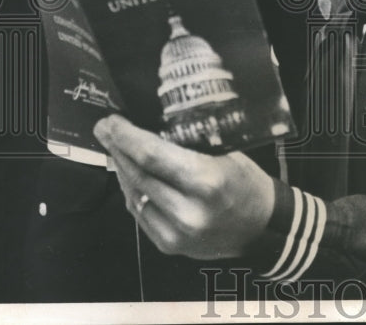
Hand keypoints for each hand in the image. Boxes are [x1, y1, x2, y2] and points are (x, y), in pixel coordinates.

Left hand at [93, 115, 274, 259]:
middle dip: (117, 149)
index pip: (152, 155)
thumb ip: (189, 146)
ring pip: (134, 195)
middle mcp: (188, 209)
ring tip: (114, 149)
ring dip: (120, 170)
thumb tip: (151, 126)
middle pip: (138, 174)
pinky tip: (128, 176)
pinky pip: (140, 214)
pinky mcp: (169, 245)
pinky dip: (132, 193)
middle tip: (104, 130)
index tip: (111, 121)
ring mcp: (176, 232)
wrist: (261, 226)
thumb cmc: (246, 182)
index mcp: (206, 180)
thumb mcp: (226, 153)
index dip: (126, 136)